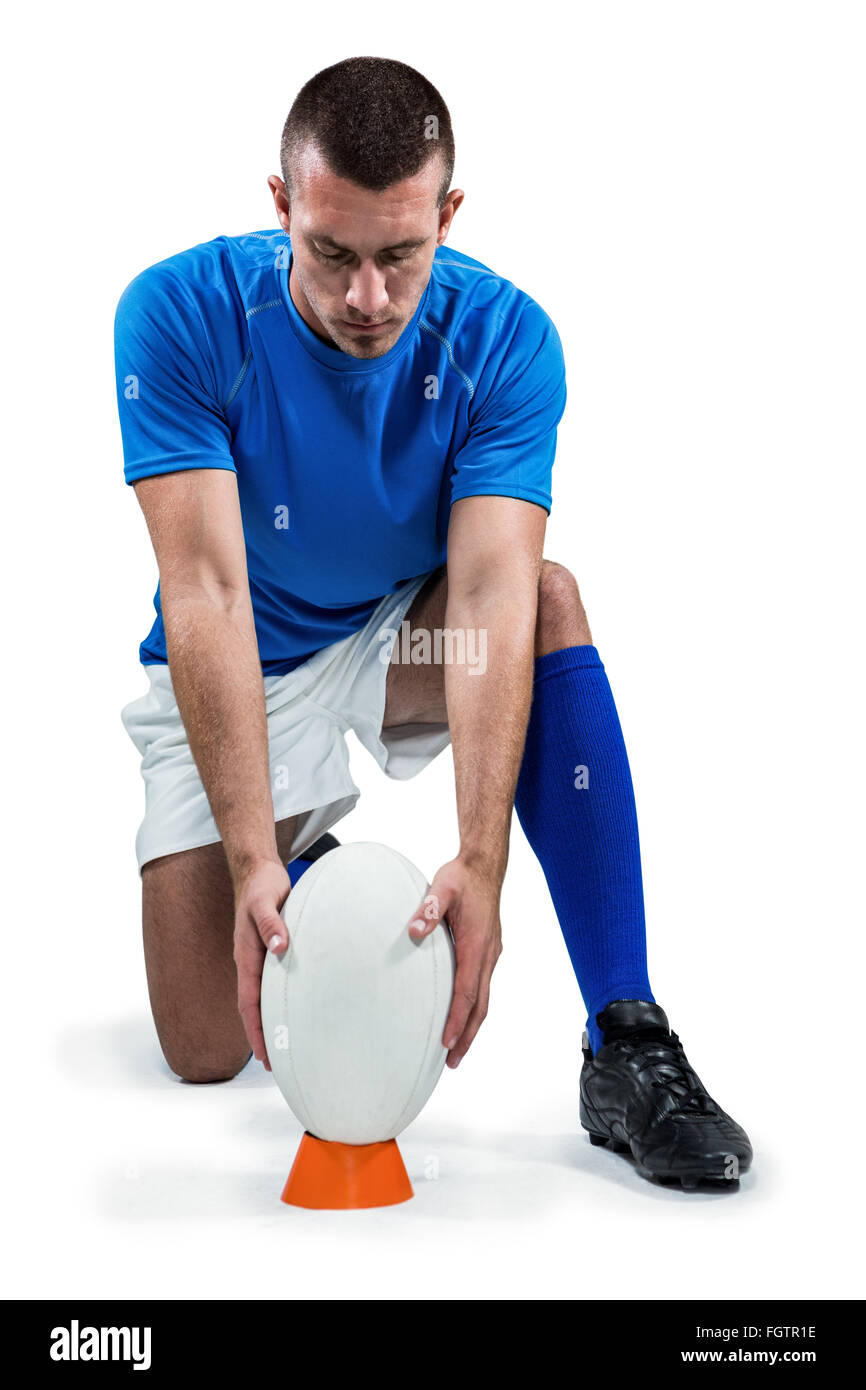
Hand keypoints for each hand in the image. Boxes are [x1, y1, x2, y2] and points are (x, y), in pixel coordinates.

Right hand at [233, 859, 291, 1069]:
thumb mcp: (266, 903)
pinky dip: (278, 1001)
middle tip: (277, 1063)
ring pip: (262, 997)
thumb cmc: (263, 887)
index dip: (256, 1030)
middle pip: (253, 1008)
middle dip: (262, 1036)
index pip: (249, 1003)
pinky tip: (291, 1008)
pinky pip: (272, 983)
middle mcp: (251, 962)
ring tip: (284, 1045)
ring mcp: (260, 958)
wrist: (259, 871)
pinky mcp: (270, 951)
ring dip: (269, 1021)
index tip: (264, 1055)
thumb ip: (272, 924)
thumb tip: (279, 947)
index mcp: (247, 957)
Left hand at [407, 856, 502, 1067]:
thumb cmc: (462, 877)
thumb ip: (428, 907)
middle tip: (452, 1062)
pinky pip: (482, 986)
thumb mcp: (443, 886)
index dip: (458, 1019)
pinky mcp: (487, 951)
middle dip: (468, 1035)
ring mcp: (490, 954)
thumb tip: (415, 930)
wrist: (484, 866)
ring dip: (471, 1025)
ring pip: (484, 998)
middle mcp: (488, 954)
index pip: (468, 991)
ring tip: (456, 1048)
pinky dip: (473, 1007)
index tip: (447, 1041)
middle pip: (481, 1005)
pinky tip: (461, 1013)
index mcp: (478, 945)